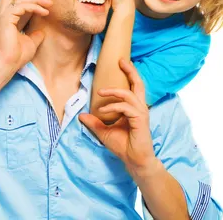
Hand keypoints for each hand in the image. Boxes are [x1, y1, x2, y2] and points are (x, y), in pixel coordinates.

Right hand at [0, 0, 52, 70]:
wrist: (7, 64)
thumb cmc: (16, 56)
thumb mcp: (31, 42)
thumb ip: (36, 34)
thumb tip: (41, 31)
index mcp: (8, 19)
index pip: (13, 0)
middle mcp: (4, 15)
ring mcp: (3, 15)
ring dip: (36, 0)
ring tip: (49, 3)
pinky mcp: (6, 17)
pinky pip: (22, 6)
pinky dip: (34, 7)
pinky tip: (44, 11)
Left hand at [79, 59, 157, 175]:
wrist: (134, 161)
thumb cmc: (123, 146)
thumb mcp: (104, 132)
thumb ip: (94, 122)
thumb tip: (81, 115)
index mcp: (134, 108)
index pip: (133, 87)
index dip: (128, 75)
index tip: (119, 64)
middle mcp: (139, 108)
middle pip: (139, 83)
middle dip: (130, 70)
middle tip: (121, 60)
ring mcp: (141, 113)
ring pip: (129, 93)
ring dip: (114, 91)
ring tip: (101, 92)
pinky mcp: (140, 119)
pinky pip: (125, 107)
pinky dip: (113, 106)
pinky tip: (103, 111)